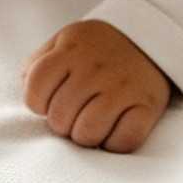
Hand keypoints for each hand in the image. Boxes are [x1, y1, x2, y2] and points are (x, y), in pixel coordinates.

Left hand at [22, 19, 169, 152]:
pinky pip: (123, 142)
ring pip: (87, 134)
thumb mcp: (64, 41)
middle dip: (63, 122)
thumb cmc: (98, 49)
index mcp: (72, 50)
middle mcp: (97, 68)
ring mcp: (123, 87)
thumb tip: (32, 96)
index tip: (52, 99)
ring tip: (93, 121)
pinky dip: (115, 143)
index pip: (35, 90)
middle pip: (60, 118)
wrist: (150, 38)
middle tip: (77, 111)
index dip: (38, 103)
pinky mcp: (148, 105)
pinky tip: (115, 127)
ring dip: (86, 135)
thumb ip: (39, 64)